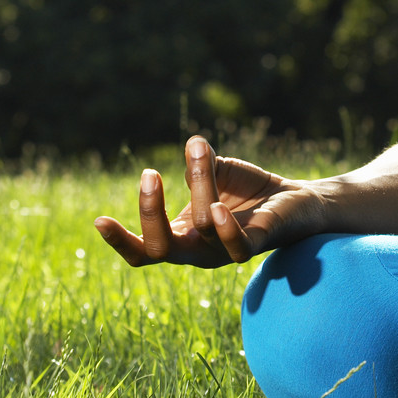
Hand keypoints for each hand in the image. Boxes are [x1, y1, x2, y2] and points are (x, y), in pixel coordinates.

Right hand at [94, 135, 323, 267]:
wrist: (298, 199)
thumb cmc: (249, 190)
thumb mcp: (214, 172)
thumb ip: (197, 165)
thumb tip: (192, 146)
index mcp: (182, 237)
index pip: (143, 251)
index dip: (120, 241)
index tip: (99, 220)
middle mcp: (199, 251)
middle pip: (159, 250)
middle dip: (150, 213)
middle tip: (149, 174)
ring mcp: (226, 251)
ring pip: (201, 225)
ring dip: (198, 183)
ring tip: (197, 149)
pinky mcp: (256, 245)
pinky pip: (236, 246)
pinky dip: (224, 227)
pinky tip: (217, 206)